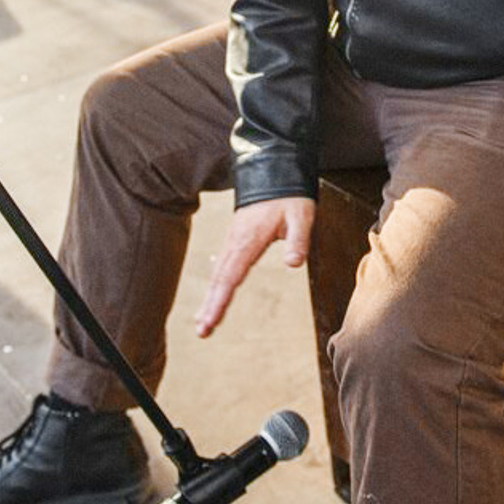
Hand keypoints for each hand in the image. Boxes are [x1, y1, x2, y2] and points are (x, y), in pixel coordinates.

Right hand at [196, 196, 314, 337]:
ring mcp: (233, 240)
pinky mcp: (236, 239)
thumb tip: (293, 264)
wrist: (274, 172)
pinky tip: (214, 298)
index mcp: (248, 240)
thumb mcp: (301, 216)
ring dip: (210, 299)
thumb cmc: (289, 196)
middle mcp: (235, 242)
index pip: (231, 277)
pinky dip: (216, 286)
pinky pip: (222, 266)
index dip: (220, 301)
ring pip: (218, 274)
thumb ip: (298, 240)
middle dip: (210, 306)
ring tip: (203, 323)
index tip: (210, 321)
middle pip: (219, 280)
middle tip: (202, 332)